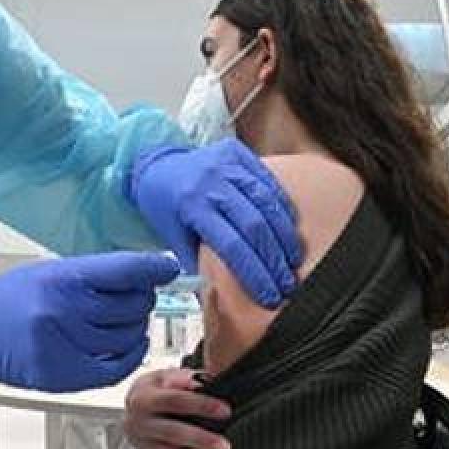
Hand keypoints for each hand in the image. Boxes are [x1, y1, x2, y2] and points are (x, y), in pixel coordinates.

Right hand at [0, 252, 178, 392]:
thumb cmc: (11, 299)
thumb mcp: (51, 271)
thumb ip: (96, 275)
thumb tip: (145, 275)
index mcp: (63, 277)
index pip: (125, 270)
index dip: (154, 268)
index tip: (167, 268)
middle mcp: (64, 310)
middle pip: (133, 305)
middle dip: (141, 299)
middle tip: (134, 296)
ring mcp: (64, 345)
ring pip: (128, 336)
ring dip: (135, 327)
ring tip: (121, 320)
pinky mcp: (63, 374)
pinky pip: (117, 366)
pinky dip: (131, 354)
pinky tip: (128, 344)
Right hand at [123, 368, 232, 448]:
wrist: (131, 405)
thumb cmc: (154, 388)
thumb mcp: (165, 375)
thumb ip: (185, 378)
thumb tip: (203, 383)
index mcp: (144, 397)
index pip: (175, 400)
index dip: (201, 405)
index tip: (225, 410)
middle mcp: (140, 421)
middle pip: (173, 432)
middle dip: (201, 441)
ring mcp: (142, 441)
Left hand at [126, 138, 301, 307]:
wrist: (156, 165)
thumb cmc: (165, 206)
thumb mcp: (173, 237)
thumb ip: (198, 262)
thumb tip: (223, 295)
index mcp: (191, 206)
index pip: (231, 245)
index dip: (254, 272)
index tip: (268, 294)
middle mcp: (210, 182)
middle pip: (253, 224)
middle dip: (274, 259)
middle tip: (286, 282)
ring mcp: (225, 164)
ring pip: (265, 201)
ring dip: (283, 235)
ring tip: (292, 259)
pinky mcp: (237, 153)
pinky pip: (268, 180)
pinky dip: (282, 205)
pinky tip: (289, 229)